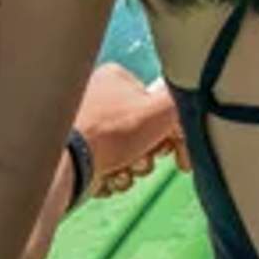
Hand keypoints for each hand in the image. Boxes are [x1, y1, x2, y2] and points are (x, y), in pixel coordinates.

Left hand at [73, 62, 178, 195]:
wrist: (67, 162)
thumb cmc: (114, 131)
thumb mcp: (164, 109)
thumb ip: (185, 103)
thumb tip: (191, 109)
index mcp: (117, 78)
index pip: (157, 106)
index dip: (172, 133)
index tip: (174, 152)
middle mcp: (97, 96)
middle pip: (143, 132)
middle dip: (148, 155)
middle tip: (142, 162)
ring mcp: (83, 125)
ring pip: (125, 153)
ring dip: (131, 170)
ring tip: (121, 172)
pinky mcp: (72, 152)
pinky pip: (104, 167)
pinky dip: (110, 178)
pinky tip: (106, 179)